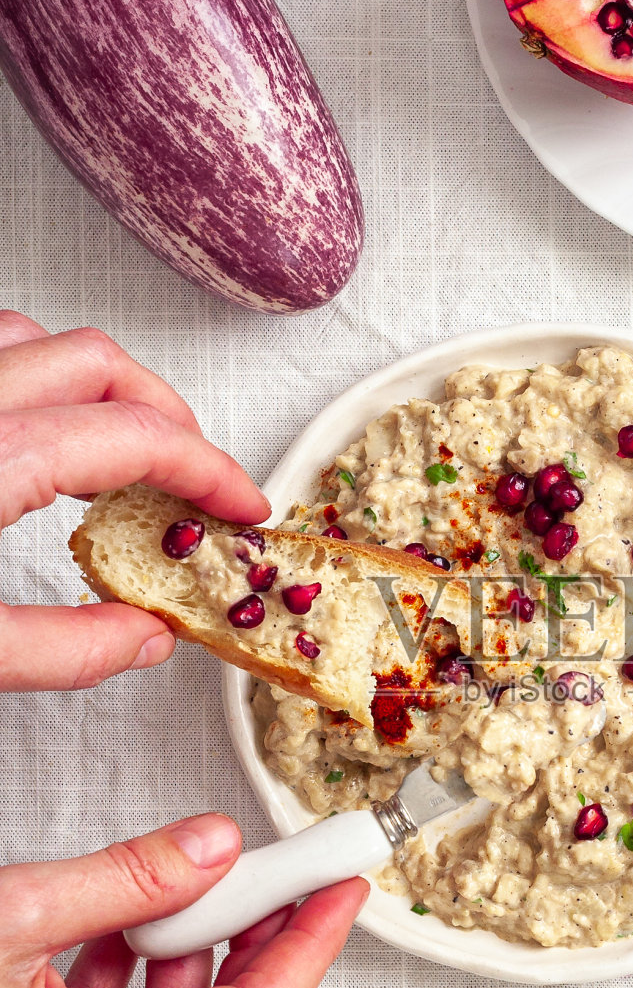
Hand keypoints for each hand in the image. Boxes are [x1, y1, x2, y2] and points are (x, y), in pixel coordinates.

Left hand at [0, 310, 269, 689]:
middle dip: (170, 416)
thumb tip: (142, 638)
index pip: (136, 436)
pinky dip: (40, 380)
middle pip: (98, 363)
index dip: (209, 471)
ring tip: (131, 449)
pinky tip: (48, 436)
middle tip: (200, 479)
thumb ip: (62, 648)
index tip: (242, 508)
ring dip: (100, 385)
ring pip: (36, 339)